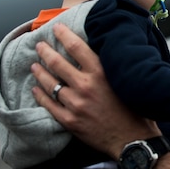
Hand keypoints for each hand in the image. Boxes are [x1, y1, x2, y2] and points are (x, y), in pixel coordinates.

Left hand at [31, 23, 157, 158]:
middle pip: (58, 63)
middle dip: (46, 52)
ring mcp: (76, 104)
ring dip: (40, 72)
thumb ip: (109, 68)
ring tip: (35, 66)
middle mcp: (86, 86)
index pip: (76, 47)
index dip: (63, 35)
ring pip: (50, 84)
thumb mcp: (125, 81)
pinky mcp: (70, 120)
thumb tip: (96, 53)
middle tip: (40, 46)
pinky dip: (40, 95)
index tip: (56, 28)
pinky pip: (49, 105)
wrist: (133, 140)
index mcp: (101, 73)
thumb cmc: (134, 110)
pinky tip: (36, 89)